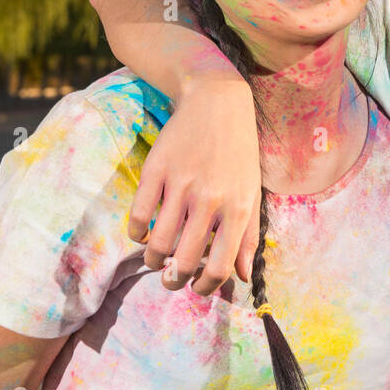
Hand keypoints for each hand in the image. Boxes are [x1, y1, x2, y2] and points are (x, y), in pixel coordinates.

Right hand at [128, 76, 262, 294]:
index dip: (205, 287)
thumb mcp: (252, 193)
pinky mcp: (155, 170)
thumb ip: (248, 238)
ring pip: (157, 244)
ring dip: (153, 260)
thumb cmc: (239, 154)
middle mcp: (210, 199)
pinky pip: (138, 218)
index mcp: (238, 208)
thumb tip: (240, 278)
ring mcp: (180, 184)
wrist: (217, 102)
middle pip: (183, 262)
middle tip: (172, 278)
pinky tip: (144, 232)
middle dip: (174, 280)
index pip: (220, 267)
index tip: (196, 287)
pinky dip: (137, 234)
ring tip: (157, 258)